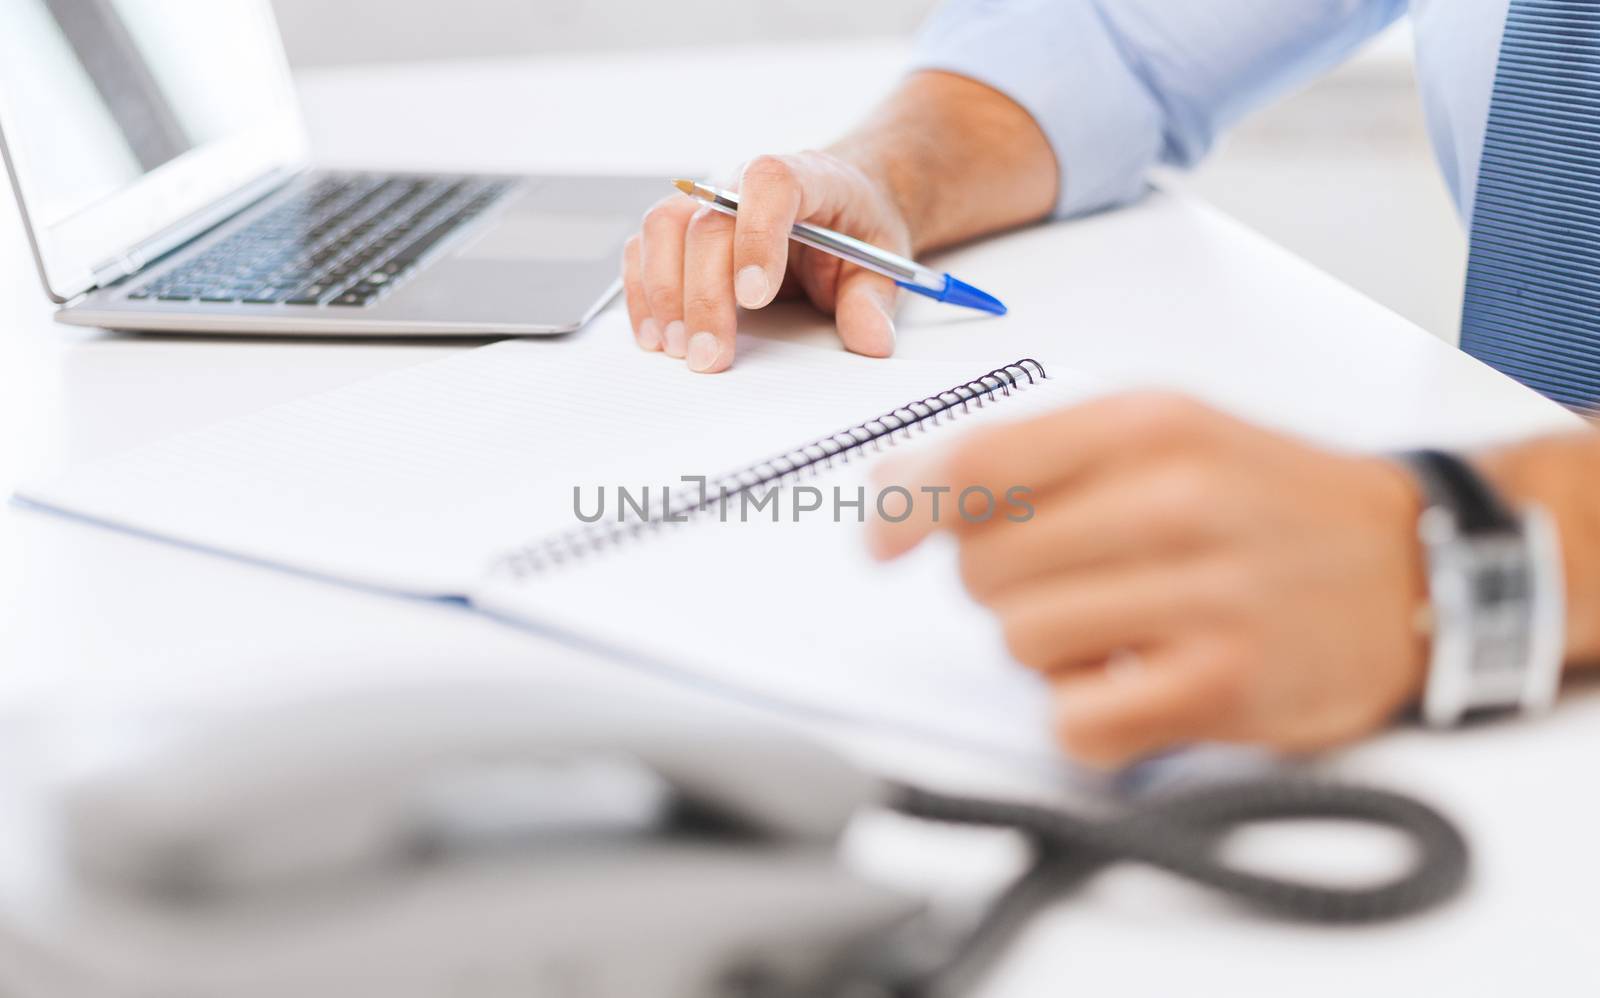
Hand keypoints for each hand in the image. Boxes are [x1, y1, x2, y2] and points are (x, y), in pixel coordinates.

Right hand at [621, 151, 911, 372]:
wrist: (840, 204)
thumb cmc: (855, 228)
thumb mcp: (882, 262)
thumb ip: (874, 300)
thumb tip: (872, 340)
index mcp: (806, 177)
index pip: (771, 184)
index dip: (757, 236)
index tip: (756, 297)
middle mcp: (745, 182)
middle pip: (709, 223)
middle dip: (705, 295)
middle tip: (709, 355)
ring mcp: (707, 201)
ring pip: (665, 226)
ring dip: (663, 292)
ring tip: (678, 348)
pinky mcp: (682, 226)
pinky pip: (646, 246)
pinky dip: (643, 291)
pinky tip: (655, 334)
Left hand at [867, 393, 1428, 767]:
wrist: (1417, 568)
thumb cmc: (1272, 501)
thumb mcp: (1166, 431)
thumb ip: (1033, 455)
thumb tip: (896, 496)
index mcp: (1148, 423)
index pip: (978, 461)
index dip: (905, 507)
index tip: (881, 543)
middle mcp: (1174, 500)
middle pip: (983, 566)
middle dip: (1003, 583)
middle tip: (1071, 580)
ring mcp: (1202, 598)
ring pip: (1019, 641)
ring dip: (1045, 649)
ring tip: (1117, 628)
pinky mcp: (1220, 689)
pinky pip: (1073, 722)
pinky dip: (1084, 715)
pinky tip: (1133, 682)